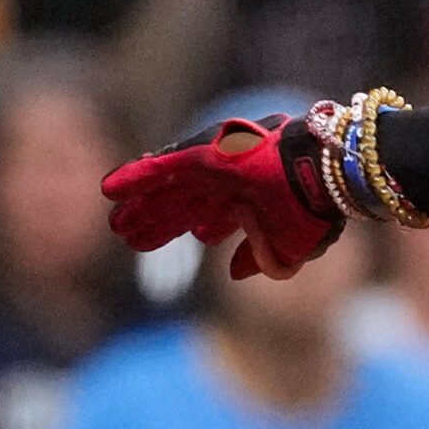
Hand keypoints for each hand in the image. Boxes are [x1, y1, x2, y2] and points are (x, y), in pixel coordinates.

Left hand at [103, 114, 342, 280]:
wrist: (319, 177)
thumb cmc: (311, 212)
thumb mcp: (288, 248)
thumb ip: (259, 259)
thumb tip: (233, 273)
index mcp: (252, 203)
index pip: (216, 216)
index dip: (198, 228)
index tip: (191, 240)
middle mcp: (231, 183)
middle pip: (185, 204)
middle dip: (160, 221)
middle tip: (131, 237)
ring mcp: (214, 167)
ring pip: (168, 189)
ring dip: (141, 204)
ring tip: (115, 220)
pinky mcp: (199, 154)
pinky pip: (159, 166)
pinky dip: (134, 176)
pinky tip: (109, 190)